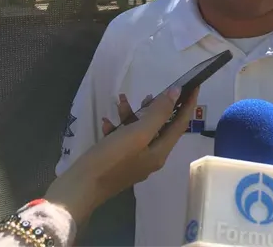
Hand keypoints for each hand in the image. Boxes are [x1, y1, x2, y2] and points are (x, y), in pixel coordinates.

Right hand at [45, 85, 196, 224]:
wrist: (78, 187)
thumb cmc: (111, 159)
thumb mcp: (137, 133)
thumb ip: (158, 113)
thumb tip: (176, 94)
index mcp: (160, 152)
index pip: (180, 124)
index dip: (187, 104)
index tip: (193, 85)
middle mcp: (151, 157)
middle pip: (160, 126)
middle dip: (155, 107)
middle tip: (150, 92)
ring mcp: (133, 160)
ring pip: (139, 130)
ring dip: (131, 114)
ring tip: (120, 100)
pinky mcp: (117, 160)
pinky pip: (123, 138)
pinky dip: (117, 127)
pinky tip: (106, 121)